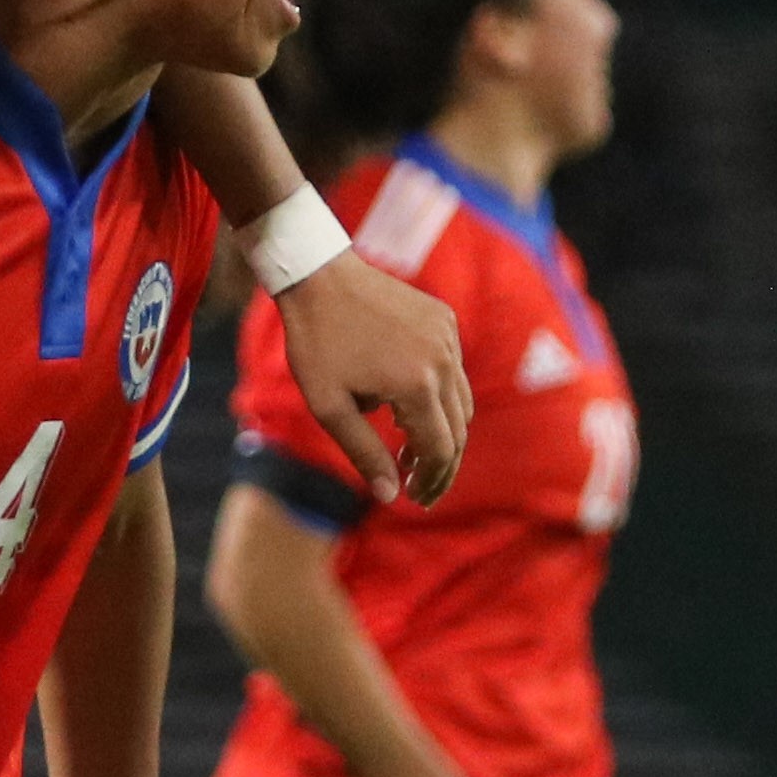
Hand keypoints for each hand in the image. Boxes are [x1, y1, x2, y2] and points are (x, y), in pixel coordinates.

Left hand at [270, 255, 468, 502]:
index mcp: (417, 385)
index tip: (414, 498)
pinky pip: (453, 370)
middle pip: (458, 430)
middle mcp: (443, 361)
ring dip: (442, 432)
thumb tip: (390, 495)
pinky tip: (408, 408)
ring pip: (461, 402)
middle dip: (441, 465)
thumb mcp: (330, 407)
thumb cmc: (316, 344)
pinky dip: (440, 397)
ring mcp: (448, 337)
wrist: (318, 277)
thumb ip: (364, 453)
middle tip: (417, 487)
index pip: (441, 450)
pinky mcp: (444, 320)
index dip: (431, 480)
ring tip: (411, 454)